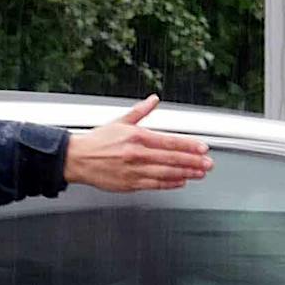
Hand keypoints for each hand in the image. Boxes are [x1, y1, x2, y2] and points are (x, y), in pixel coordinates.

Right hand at [64, 95, 212, 193]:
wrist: (77, 159)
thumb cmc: (97, 141)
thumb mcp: (120, 121)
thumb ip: (140, 111)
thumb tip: (153, 100)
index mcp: (137, 137)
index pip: (170, 142)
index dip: (189, 146)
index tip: (203, 148)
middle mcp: (137, 154)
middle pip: (172, 159)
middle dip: (193, 162)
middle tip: (208, 164)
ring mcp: (134, 170)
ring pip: (166, 173)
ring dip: (185, 173)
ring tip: (199, 174)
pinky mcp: (129, 184)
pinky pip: (154, 185)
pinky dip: (169, 184)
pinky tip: (180, 182)